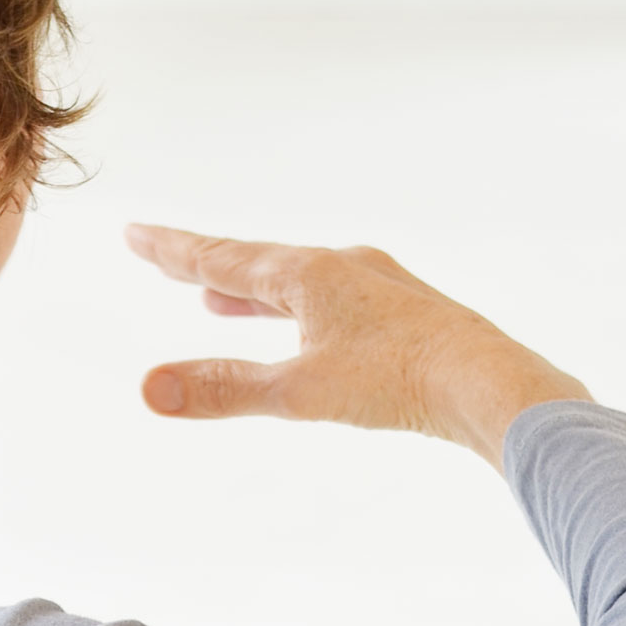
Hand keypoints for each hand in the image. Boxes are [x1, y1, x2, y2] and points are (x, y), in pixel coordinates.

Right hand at [122, 223, 593, 472]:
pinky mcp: (406, 315)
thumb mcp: (299, 392)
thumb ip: (223, 390)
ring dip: (251, 289)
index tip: (134, 232)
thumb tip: (148, 389)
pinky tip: (308, 331)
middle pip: (256, 261)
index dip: (172, 250)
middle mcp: (341, 267)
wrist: (492, 384)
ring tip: (217, 299)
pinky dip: (298, 310)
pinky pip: (333, 302)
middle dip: (205, 264)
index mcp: (308, 274)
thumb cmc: (398, 382)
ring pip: (297, 282)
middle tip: (162, 256)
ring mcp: (378, 287)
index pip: (221, 257)